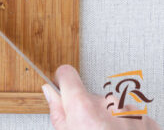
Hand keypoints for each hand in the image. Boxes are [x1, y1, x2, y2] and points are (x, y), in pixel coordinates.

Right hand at [43, 65, 159, 129]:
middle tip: (86, 128)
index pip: (66, 74)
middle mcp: (109, 105)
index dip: (61, 79)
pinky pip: (132, 117)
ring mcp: (131, 112)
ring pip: (113, 108)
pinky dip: (127, 126)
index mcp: (84, 107)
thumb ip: (58, 112)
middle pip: (91, 96)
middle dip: (88, 110)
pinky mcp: (148, 121)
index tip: (60, 83)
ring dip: (109, 120)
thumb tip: (51, 93)